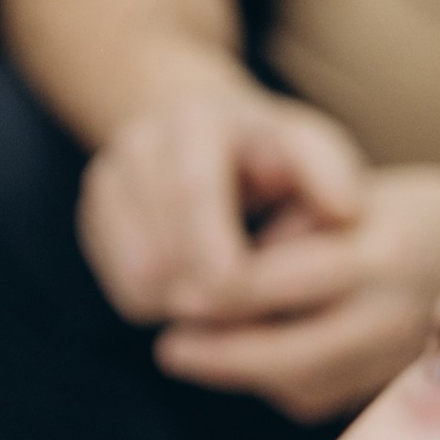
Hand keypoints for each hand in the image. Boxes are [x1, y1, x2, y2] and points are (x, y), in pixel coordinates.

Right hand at [78, 66, 366, 331]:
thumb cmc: (273, 150)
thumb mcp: (310, 147)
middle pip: (156, 240)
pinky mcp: (94, 214)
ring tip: (229, 305)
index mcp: (195, 121)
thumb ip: (331, 174)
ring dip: (181, 303)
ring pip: (134, 269)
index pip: (190, 188)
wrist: (206, 130)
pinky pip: (116, 282)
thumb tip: (345, 211)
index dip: (210, 244)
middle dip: (198, 291)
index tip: (237, 288)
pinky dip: (158, 303)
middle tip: (242, 319)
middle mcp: (138, 142)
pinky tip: (196, 294)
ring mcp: (107, 177)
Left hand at [148, 163, 439, 420]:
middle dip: (221, 356)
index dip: (216, 294)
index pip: (275, 284)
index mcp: (376, 253)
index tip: (175, 296)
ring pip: (305, 387)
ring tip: (192, 356)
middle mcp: (392, 314)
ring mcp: (399, 358)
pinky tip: (247, 364)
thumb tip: (215, 278)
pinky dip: (280, 384)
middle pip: (289, 356)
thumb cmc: (395, 208)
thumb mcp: (340, 196)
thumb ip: (286, 234)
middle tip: (169, 348)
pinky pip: (327, 398)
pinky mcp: (398, 387)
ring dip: (244, 375)